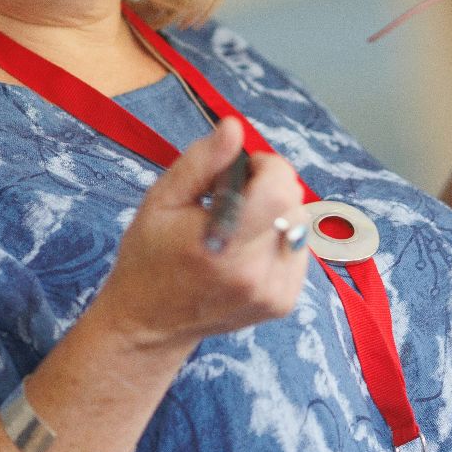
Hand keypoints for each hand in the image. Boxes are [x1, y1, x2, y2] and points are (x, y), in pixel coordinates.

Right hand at [94, 118, 310, 351]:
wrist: (150, 324)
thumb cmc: (150, 256)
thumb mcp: (162, 200)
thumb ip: (201, 161)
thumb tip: (235, 127)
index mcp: (223, 244)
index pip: (280, 189)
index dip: (267, 167)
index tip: (241, 170)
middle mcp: (255, 273)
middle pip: (295, 204)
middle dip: (270, 187)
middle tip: (232, 198)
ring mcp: (273, 292)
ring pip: (301, 225)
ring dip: (277, 214)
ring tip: (238, 227)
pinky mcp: (283, 302)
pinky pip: (299, 251)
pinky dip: (280, 240)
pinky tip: (247, 249)